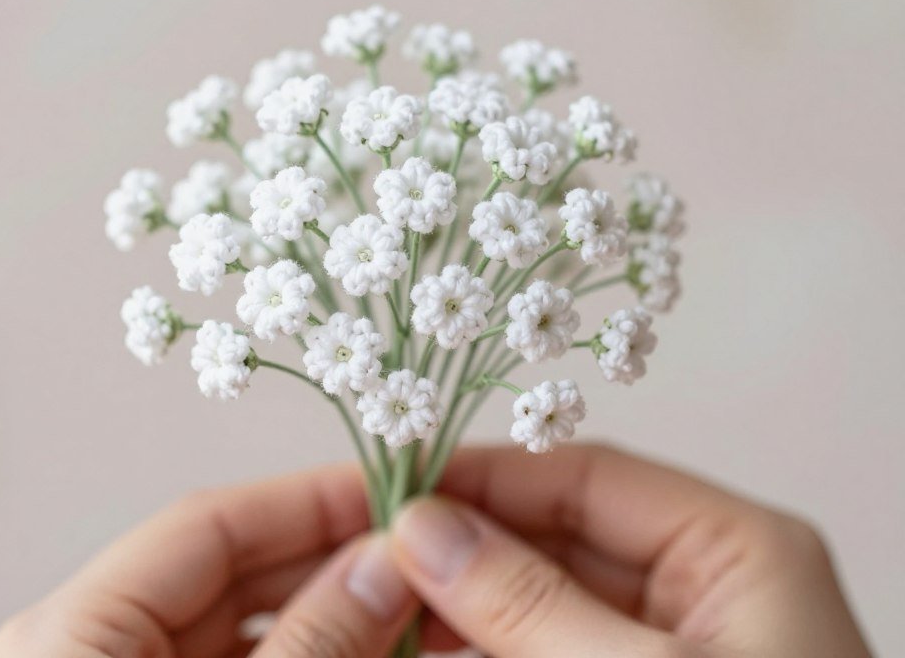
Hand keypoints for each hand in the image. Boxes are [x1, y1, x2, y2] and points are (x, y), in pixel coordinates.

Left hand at [0, 465, 418, 656]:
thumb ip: (312, 641)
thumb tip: (387, 563)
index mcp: (76, 630)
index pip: (208, 525)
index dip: (307, 499)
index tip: (389, 490)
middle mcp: (99, 645)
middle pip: (235, 570)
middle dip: (333, 558)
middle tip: (418, 551)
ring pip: (255, 622)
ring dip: (337, 609)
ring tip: (414, 600)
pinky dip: (318, 653)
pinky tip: (379, 643)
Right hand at [390, 444, 872, 656]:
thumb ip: (526, 605)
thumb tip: (423, 529)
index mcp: (735, 550)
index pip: (586, 477)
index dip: (487, 476)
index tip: (400, 489)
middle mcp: (706, 586)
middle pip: (562, 535)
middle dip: (470, 546)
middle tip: (380, 555)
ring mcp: (675, 646)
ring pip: (549, 597)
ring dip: (472, 605)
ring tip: (393, 606)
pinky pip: (554, 649)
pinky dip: (496, 649)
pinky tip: (436, 650)